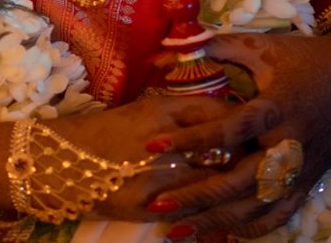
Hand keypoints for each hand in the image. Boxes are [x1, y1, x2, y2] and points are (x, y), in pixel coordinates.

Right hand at [0, 95, 284, 222]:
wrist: (59, 161)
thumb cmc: (103, 131)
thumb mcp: (144, 110)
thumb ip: (183, 110)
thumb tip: (226, 108)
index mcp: (163, 111)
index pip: (221, 115)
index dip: (246, 125)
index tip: (264, 130)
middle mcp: (163, 141)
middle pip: (223, 150)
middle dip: (249, 158)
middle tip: (270, 161)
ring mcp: (156, 174)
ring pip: (210, 182)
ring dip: (234, 187)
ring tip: (253, 190)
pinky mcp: (147, 204)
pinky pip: (190, 212)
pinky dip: (211, 217)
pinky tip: (228, 223)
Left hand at [141, 29, 330, 238]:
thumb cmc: (305, 58)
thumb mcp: (263, 46)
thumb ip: (217, 48)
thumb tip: (172, 49)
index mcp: (275, 108)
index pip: (227, 131)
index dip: (190, 140)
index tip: (152, 145)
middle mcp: (288, 146)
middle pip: (238, 182)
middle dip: (196, 196)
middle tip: (157, 205)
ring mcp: (300, 170)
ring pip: (255, 207)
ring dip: (216, 221)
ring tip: (177, 230)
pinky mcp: (309, 183)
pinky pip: (279, 215)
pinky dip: (251, 229)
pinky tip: (222, 235)